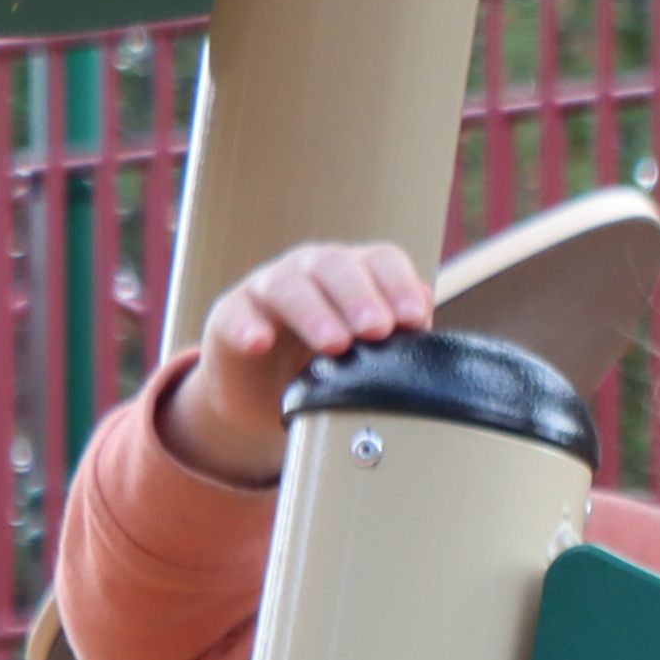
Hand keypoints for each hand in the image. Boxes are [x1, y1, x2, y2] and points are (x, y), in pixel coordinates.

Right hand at [160, 239, 437, 486]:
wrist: (264, 398)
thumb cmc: (328, 368)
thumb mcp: (370, 356)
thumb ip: (400, 338)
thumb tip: (430, 319)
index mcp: (354, 275)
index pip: (380, 261)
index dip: (398, 284)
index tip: (416, 318)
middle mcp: (311, 272)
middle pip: (336, 267)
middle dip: (360, 296)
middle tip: (377, 330)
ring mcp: (267, 290)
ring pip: (288, 286)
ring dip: (314, 312)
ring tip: (335, 344)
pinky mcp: (230, 318)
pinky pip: (236, 316)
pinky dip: (247, 327)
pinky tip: (260, 342)